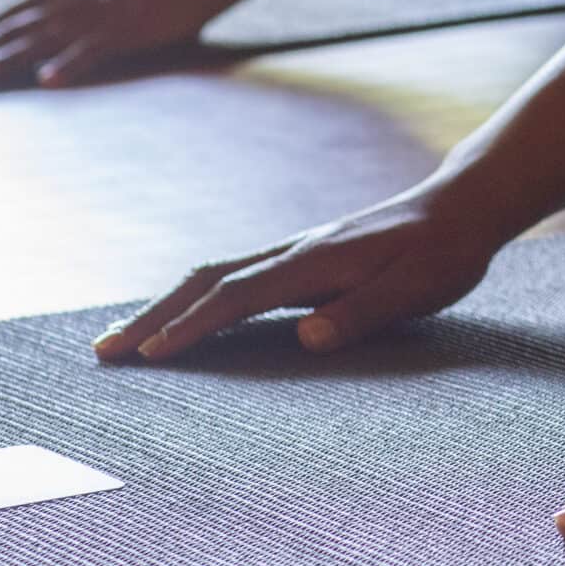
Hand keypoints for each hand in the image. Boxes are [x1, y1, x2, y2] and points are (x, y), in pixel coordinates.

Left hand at [0, 0, 206, 86]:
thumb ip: (50, 19)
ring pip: (41, 39)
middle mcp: (65, 0)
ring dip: (6, 55)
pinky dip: (67, 64)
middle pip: (10, 28)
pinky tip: (47, 80)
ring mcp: (93, 15)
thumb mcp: (82, 1)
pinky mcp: (122, 30)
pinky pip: (90, 50)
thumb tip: (12, 42)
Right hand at [90, 191, 501, 363]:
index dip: (194, 327)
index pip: (239, 297)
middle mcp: (295, 251)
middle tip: (104, 352)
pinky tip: (182, 316)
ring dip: (166, 305)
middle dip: (154, 316)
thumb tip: (308, 338)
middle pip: (208, 281)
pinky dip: (195, 296)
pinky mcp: (301, 256)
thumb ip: (365, 312)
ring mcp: (295, 250)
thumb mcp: (418, 289)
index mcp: (315, 262)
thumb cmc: (443, 255)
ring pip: (214, 275)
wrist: (459, 208)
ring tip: (124, 339)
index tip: (151, 356)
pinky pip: (233, 275)